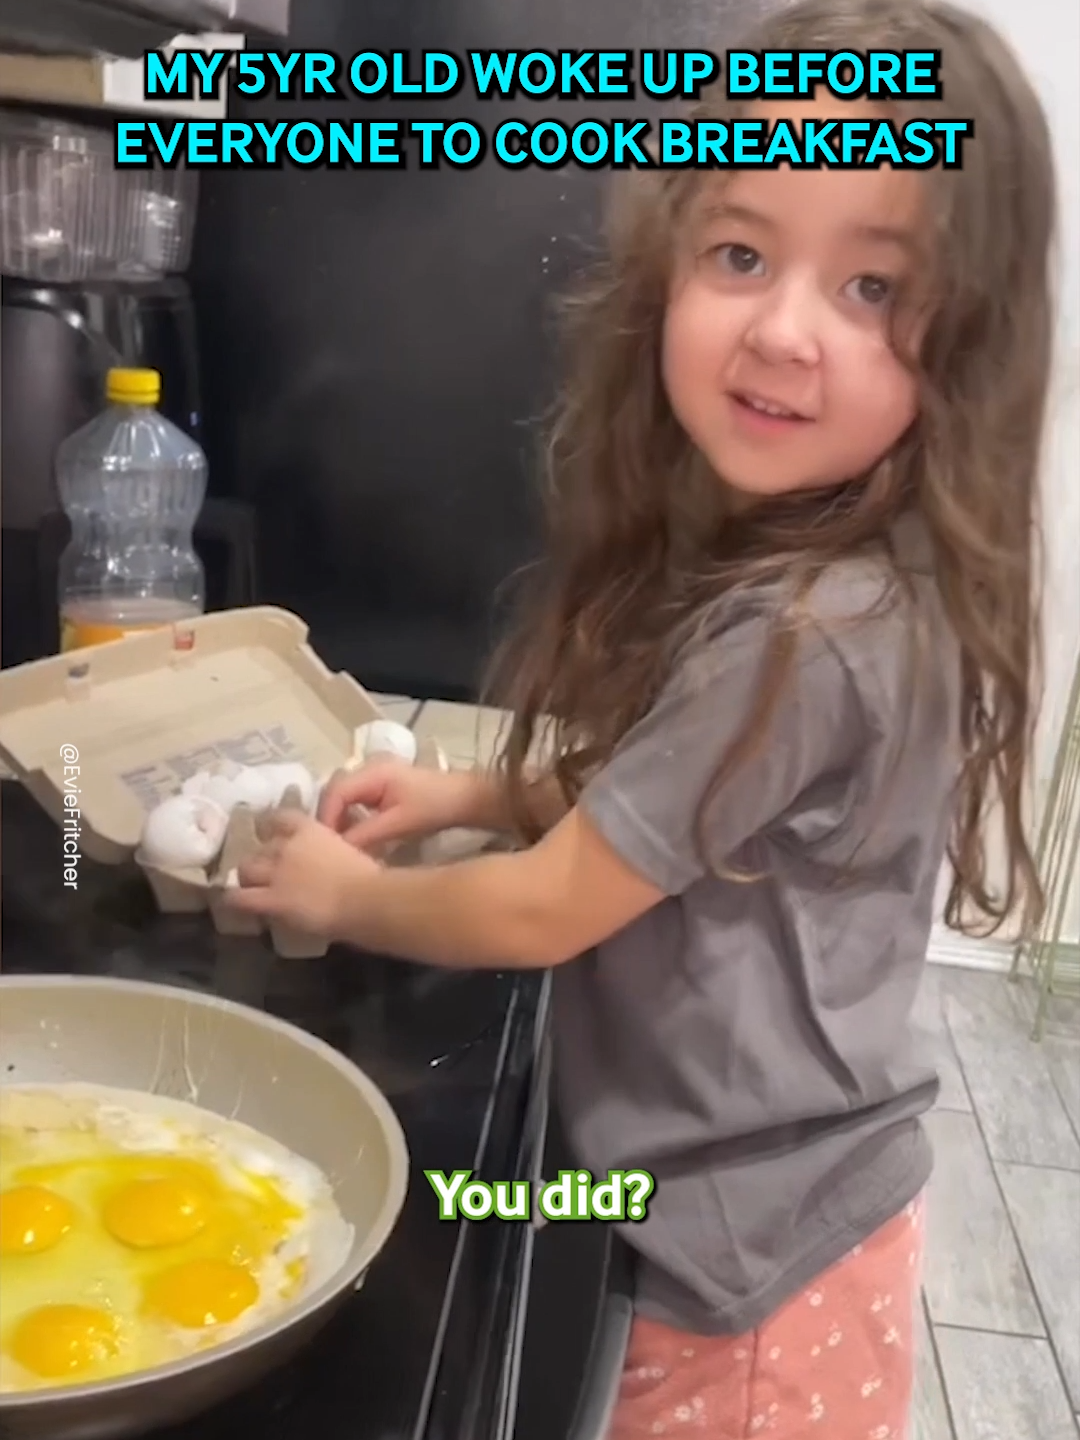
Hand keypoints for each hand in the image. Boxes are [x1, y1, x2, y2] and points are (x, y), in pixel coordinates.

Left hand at [227, 809, 377, 937]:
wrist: (365, 898)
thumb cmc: (370, 875)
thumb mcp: (352, 850)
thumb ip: (336, 849)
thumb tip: (337, 856)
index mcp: (311, 830)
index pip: (282, 818)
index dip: (275, 827)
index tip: (278, 835)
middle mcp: (287, 847)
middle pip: (261, 846)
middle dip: (263, 856)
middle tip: (270, 869)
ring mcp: (276, 873)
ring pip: (246, 869)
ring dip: (249, 876)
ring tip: (253, 887)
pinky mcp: (271, 899)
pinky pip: (240, 898)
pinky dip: (235, 900)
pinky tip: (236, 904)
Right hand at [318, 759, 483, 851]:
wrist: (464, 799)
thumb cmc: (435, 807)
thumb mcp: (400, 823)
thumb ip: (366, 834)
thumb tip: (337, 849)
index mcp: (373, 772)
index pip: (335, 791)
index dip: (327, 817)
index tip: (325, 844)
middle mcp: (369, 768)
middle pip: (335, 792)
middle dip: (330, 819)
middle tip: (328, 847)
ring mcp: (374, 776)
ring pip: (344, 797)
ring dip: (339, 819)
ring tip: (338, 845)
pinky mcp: (381, 787)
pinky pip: (356, 801)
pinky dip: (351, 818)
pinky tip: (353, 837)